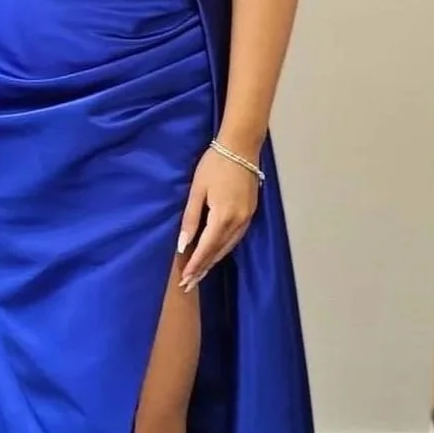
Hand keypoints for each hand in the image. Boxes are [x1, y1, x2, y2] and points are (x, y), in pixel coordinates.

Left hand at [177, 145, 260, 292]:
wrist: (241, 147)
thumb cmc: (214, 165)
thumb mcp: (197, 190)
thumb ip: (190, 219)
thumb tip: (182, 245)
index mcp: (223, 217)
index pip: (207, 248)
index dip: (195, 265)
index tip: (185, 280)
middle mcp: (238, 222)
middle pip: (219, 252)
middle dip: (203, 268)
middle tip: (189, 285)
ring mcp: (247, 219)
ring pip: (228, 247)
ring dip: (214, 261)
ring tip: (200, 274)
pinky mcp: (250, 213)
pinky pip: (235, 238)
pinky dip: (224, 249)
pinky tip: (215, 254)